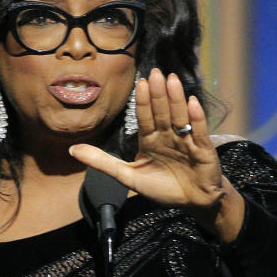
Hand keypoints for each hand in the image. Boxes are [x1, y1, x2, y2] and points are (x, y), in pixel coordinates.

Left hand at [69, 68, 226, 214]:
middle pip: (162, 112)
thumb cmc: (162, 188)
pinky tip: (192, 102)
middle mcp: (168, 135)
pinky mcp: (203, 150)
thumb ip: (102, 162)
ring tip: (172, 80)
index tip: (139, 82)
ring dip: (176, 99)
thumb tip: (72, 150)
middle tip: (155, 72)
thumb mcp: (128, 176)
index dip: (143, 101)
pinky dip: (196, 118)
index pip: (145, 117)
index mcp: (151, 140)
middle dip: (158, 94)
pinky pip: (199, 131)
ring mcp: (186, 141)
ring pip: (179, 116)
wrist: (193, 203)